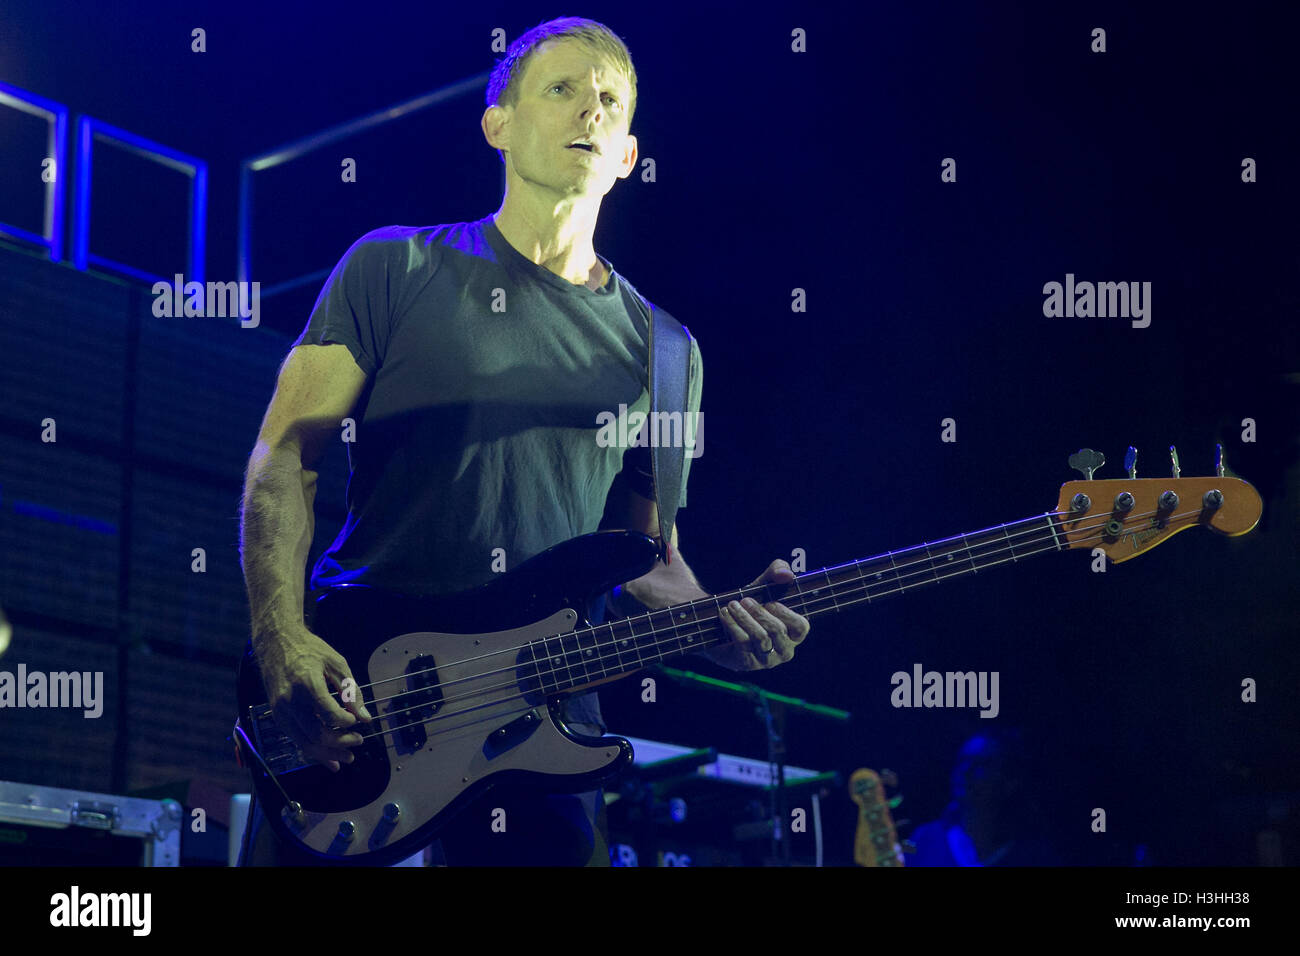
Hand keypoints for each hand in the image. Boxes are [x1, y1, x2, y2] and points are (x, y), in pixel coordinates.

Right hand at [254, 626, 372, 771]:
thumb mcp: (336, 663)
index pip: (328, 713)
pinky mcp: (278, 716)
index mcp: (307, 683)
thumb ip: (351, 691)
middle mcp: (290, 700)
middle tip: (359, 742)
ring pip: (305, 742)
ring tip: (348, 757)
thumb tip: (364, 717)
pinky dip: (313, 751)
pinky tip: (329, 757)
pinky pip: (296, 739)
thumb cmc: (309, 650)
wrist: (276, 643)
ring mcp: (281, 710)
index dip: (346, 722)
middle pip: (317, 734)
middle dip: (341, 742)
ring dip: (328, 753)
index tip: (358, 722)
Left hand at [706, 559, 810, 671]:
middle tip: (744, 600)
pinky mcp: (746, 664)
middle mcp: (784, 651)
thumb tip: (786, 574)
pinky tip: (724, 614)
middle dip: (759, 611)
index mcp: (794, 635)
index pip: (801, 627)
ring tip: (731, 605)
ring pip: (759, 637)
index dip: (786, 613)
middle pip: (777, 630)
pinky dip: (732, 625)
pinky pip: (742, 643)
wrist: (721, 620)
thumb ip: (778, 570)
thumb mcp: (764, 583)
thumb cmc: (751, 603)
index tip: (770, 601)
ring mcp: (765, 660)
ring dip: (743, 617)